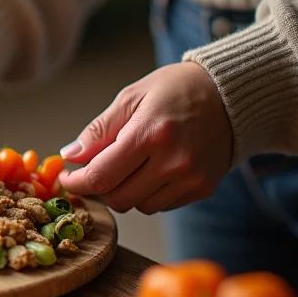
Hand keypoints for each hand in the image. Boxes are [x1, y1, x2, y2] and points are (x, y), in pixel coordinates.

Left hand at [57, 62, 232, 213]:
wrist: (230, 94)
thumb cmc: (175, 90)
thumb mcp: (130, 98)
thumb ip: (99, 131)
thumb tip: (71, 156)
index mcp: (150, 134)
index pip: (101, 176)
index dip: (77, 182)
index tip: (67, 178)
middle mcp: (173, 161)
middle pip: (117, 198)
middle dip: (98, 188)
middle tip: (93, 171)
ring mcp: (191, 178)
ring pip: (138, 206)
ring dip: (124, 192)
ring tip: (127, 165)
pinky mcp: (203, 188)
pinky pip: (161, 205)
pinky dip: (147, 194)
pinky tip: (150, 171)